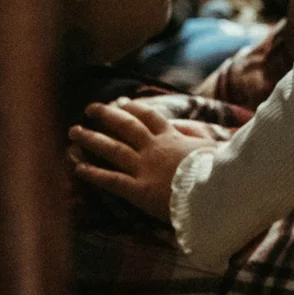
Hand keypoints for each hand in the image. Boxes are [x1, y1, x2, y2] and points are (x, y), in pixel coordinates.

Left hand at [70, 98, 217, 221]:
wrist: (215, 192)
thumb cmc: (219, 170)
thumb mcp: (213, 146)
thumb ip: (197, 137)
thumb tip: (189, 128)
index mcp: (173, 138)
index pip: (150, 118)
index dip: (135, 109)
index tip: (122, 102)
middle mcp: (154, 149)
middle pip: (126, 127)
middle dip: (107, 116)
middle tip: (90, 108)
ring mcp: (144, 168)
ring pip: (112, 149)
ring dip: (92, 140)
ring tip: (74, 131)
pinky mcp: (138, 190)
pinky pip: (111, 180)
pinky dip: (94, 174)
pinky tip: (78, 169)